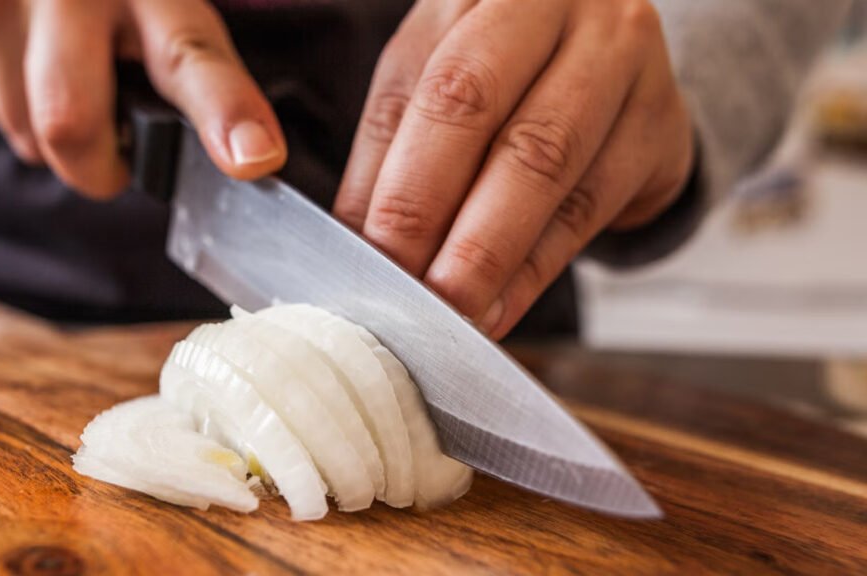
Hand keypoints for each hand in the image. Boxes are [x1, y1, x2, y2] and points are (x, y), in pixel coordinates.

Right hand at [0, 0, 286, 197]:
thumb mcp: (173, 15)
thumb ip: (207, 82)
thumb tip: (253, 155)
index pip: (191, 59)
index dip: (225, 113)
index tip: (255, 155)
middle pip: (68, 125)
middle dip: (98, 165)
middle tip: (119, 150)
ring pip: (24, 135)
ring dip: (54, 139)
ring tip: (71, 83)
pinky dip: (15, 110)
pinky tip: (32, 66)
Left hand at [335, 0, 693, 338]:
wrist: (613, 54)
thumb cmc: (508, 64)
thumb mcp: (438, 73)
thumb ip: (396, 146)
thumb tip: (358, 242)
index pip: (434, 87)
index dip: (396, 179)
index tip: (367, 254)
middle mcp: (560, 6)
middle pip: (482, 112)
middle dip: (432, 213)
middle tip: (404, 289)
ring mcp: (622, 59)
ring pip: (545, 165)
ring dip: (487, 253)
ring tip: (450, 310)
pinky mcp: (658, 125)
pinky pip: (588, 208)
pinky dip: (534, 268)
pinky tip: (500, 306)